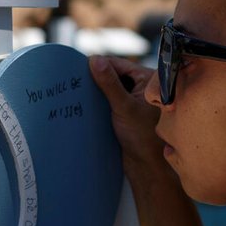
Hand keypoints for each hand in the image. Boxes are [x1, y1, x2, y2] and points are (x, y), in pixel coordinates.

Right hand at [88, 54, 164, 169]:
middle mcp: (144, 86)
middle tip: (75, 79)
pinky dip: (100, 100)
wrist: (147, 165)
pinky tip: (87, 103)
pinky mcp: (128, 111)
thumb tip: (95, 60)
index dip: (99, 64)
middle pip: (115, 74)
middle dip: (97, 77)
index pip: (120, 64)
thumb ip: (109, 83)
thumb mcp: (124, 107)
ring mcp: (136, 99)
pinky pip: (111, 99)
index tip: (78, 66)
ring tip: (78, 90)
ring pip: (111, 87)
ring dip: (98, 90)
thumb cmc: (143, 137)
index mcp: (150, 80)